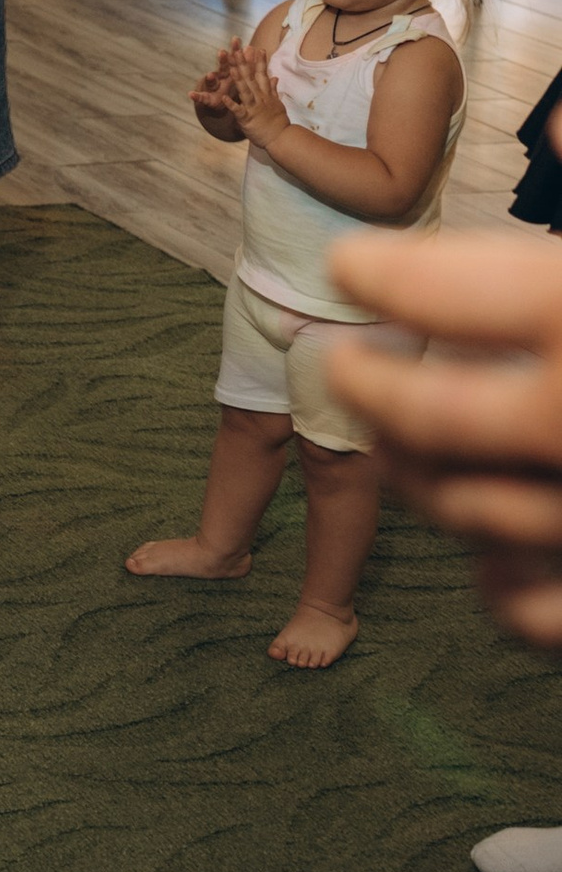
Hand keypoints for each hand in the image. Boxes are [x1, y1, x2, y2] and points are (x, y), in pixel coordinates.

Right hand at [191, 46, 244, 118]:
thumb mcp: (236, 75)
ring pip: (211, 82)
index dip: (235, 50)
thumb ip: (242, 63)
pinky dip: (196, 96)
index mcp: (230, 72)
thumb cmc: (227, 86)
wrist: (214, 102)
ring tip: (211, 76)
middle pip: (222, 67)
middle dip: (222, 60)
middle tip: (223, 52)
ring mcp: (212, 87)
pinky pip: (201, 97)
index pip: (233, 59)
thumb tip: (251, 47)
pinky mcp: (206, 98)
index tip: (236, 39)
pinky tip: (191, 94)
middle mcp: (220, 77)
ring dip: (210, 78)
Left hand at [223, 44, 285, 147]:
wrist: (281, 138)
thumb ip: (274, 90)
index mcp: (266, 95)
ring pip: (245, 90)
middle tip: (238, 50)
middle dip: (244, 64)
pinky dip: (231, 104)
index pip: (262, 75)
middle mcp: (260, 98)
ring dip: (238, 79)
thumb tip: (275, 77)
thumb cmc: (278, 123)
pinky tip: (223, 97)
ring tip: (230, 68)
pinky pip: (238, 110)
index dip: (260, 61)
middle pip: (251, 79)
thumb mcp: (278, 104)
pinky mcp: (247, 118)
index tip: (258, 48)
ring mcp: (254, 107)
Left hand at [329, 226, 561, 647]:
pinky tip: (494, 536)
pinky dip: (499, 576)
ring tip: (398, 441)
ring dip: (420, 475)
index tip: (354, 264)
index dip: (385, 272)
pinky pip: (527, 608)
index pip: (442, 289)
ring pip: (463, 512)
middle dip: (370, 387)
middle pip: (424, 418)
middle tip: (344, 361)